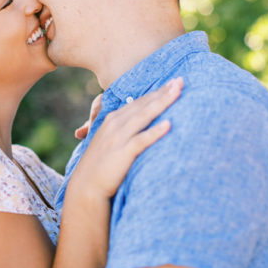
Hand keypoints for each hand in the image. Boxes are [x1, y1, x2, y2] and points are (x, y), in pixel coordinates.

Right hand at [68, 77, 183, 200]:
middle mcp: (115, 124)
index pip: (138, 102)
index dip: (156, 92)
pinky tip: (169, 125)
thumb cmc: (101, 166)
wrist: (86, 187)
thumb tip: (138, 124)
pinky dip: (154, 132)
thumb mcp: (109, 142)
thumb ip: (122, 130)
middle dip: (163, 91)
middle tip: (181, 81)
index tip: (173, 83)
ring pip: (144, 116)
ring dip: (162, 102)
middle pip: (144, 104)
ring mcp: (118, 137)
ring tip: (177, 92)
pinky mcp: (122, 152)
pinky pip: (141, 140)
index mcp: (112, 119)